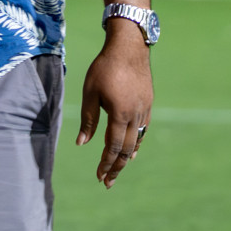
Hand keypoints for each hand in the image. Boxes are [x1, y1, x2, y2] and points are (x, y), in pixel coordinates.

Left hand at [77, 21, 153, 188]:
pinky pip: (143, 130)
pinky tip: (131, 149)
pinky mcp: (148, 104)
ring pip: (137, 141)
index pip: (113, 147)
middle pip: (127, 149)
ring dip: (127, 157)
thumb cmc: (104, 68)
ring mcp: (144, 111)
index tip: (99, 177)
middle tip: (108, 182)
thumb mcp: (90, 92)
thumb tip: (81, 143)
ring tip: (118, 169)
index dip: (106, 164)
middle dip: (116, 167)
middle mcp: (135, 116)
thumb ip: (88, 119)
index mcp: (119, 114)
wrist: (128, 48)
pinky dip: (136, 143)